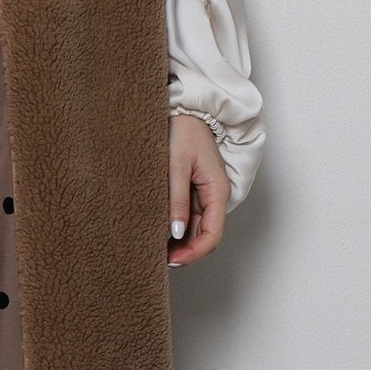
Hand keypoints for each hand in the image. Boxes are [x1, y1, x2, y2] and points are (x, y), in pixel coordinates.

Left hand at [167, 114, 228, 266]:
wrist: (182, 108)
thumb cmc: (182, 130)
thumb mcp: (176, 165)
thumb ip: (176, 199)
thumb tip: (176, 232)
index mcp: (217, 192)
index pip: (212, 235)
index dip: (194, 253)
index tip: (172, 261)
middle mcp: (213, 196)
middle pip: (203, 235)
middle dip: (184, 251)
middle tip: (157, 259)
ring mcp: (203, 193)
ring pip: (194, 227)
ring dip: (179, 241)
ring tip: (153, 248)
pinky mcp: (191, 188)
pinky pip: (186, 214)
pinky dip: (174, 226)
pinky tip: (157, 230)